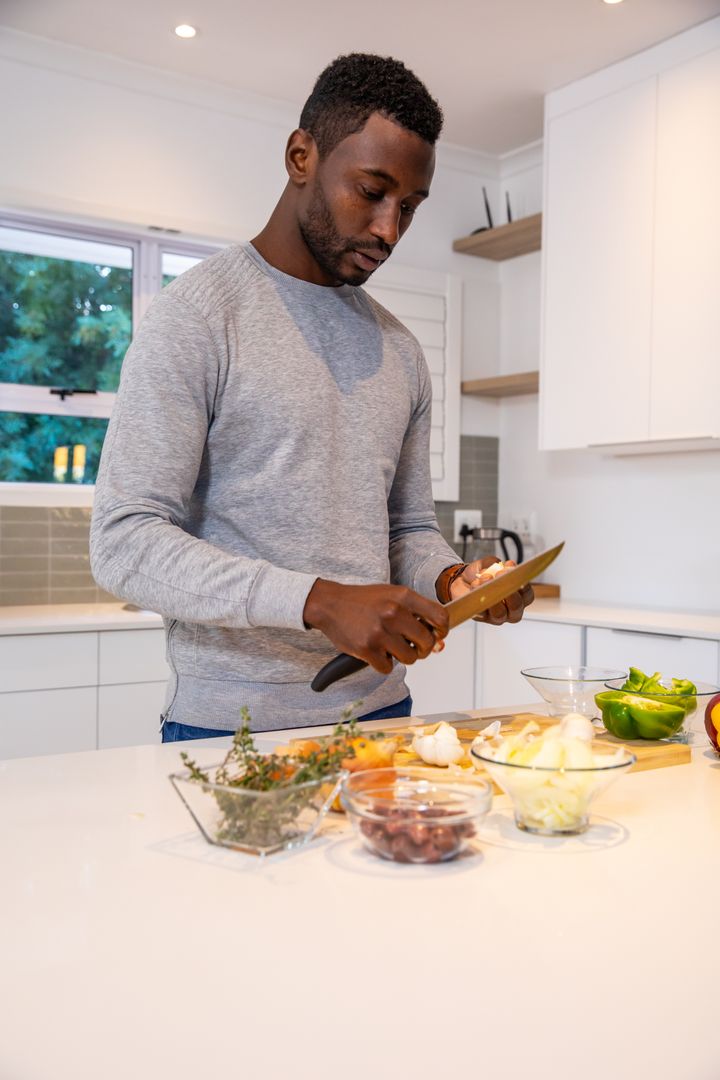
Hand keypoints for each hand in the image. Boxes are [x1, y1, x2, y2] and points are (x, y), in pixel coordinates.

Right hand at [303, 580, 448, 674]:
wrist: (330, 604)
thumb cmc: (363, 601)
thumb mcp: (392, 595)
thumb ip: (416, 612)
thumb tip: (438, 640)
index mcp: (403, 596)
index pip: (440, 617)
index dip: (442, 631)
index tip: (437, 635)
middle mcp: (393, 613)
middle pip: (427, 642)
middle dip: (423, 649)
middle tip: (413, 647)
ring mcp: (379, 632)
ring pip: (410, 658)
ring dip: (403, 657)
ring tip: (390, 647)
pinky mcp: (366, 648)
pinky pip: (387, 668)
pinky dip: (383, 664)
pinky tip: (375, 652)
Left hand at [449, 557, 533, 625]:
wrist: (462, 579)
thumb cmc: (482, 574)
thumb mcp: (492, 564)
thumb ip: (500, 564)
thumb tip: (508, 566)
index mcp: (518, 597)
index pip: (527, 596)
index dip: (524, 587)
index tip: (517, 575)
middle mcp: (509, 610)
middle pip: (516, 608)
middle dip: (510, 592)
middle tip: (502, 576)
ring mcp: (495, 616)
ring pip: (499, 613)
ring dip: (493, 594)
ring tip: (486, 579)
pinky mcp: (480, 617)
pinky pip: (481, 610)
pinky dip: (478, 594)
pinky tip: (476, 583)